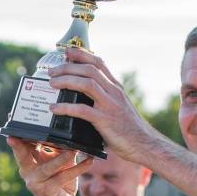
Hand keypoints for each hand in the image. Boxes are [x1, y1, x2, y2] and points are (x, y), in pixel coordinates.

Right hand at [8, 136, 91, 195]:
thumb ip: (59, 150)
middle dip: (21, 145)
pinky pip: (64, 178)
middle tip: (20, 134)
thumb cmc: (60, 185)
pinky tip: (89, 161)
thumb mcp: (59, 164)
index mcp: (28, 165)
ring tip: (74, 148)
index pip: (21, 147)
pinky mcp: (48, 192)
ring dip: (62, 157)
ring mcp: (36, 184)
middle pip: (23, 156)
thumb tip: (68, 131)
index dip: (19, 136)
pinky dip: (78, 169)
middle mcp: (28, 174)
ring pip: (48, 167)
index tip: (16, 124)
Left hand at [47, 47, 160, 165]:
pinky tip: (54, 108)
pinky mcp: (105, 120)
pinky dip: (66, 107)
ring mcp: (110, 105)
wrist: (145, 144)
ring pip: (86, 83)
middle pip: (89, 69)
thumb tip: (85, 98)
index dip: (82, 54)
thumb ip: (105, 100)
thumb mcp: (118, 108)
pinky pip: (82, 110)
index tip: (67, 51)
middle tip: (52, 71)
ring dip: (66, 80)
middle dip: (68, 67)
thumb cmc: (129, 130)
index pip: (98, 63)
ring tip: (51, 83)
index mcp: (116, 88)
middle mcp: (114, 92)